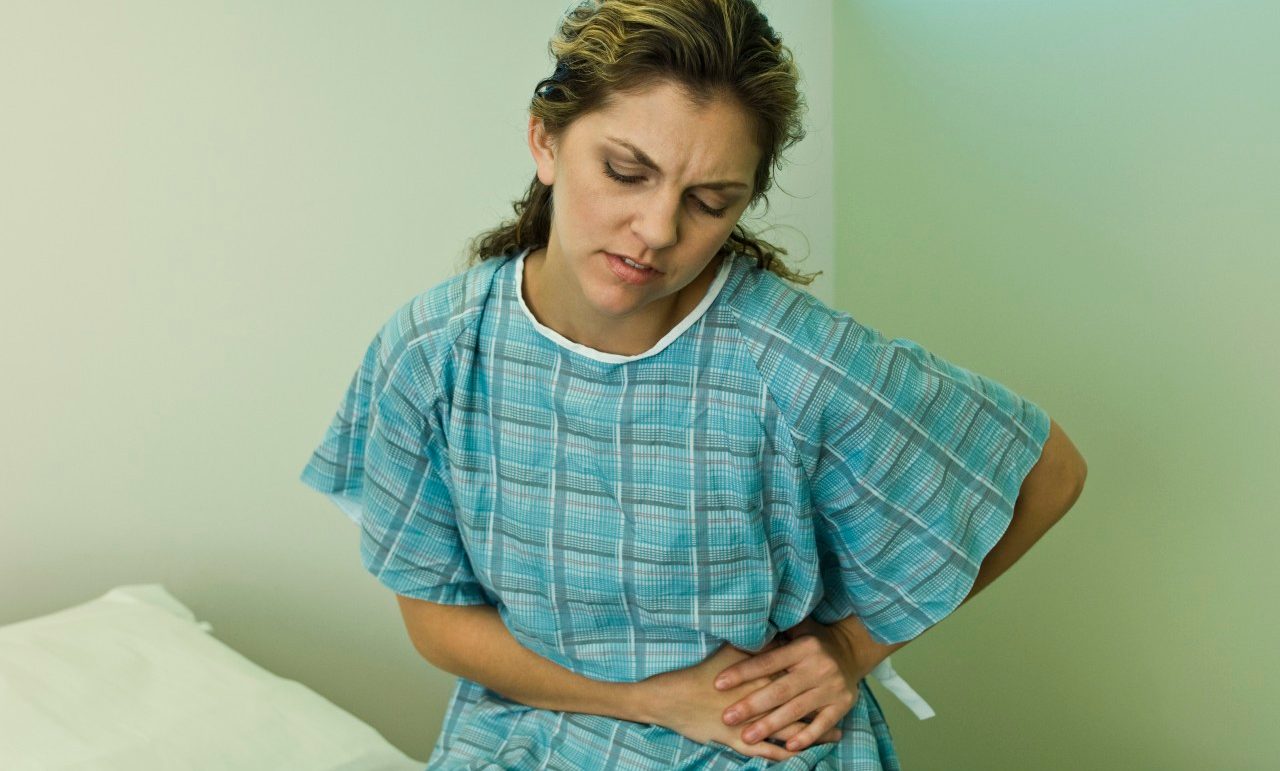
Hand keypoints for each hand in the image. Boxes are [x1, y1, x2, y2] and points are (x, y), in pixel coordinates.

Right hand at [639, 639, 843, 761]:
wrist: (670, 699)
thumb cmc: (698, 674)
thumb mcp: (727, 652)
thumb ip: (754, 644)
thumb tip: (776, 632)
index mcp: (758, 675)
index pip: (793, 675)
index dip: (814, 675)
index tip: (834, 670)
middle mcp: (759, 700)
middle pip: (799, 704)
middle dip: (822, 705)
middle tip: (843, 703)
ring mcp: (750, 723)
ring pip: (790, 730)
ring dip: (813, 733)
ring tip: (835, 734)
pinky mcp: (739, 741)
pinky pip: (770, 751)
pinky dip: (788, 752)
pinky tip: (803, 753)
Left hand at [712, 617, 877, 752]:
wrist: (853, 650)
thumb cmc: (813, 640)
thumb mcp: (798, 629)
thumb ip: (774, 633)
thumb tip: (741, 632)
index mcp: (805, 646)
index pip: (768, 661)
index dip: (743, 672)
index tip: (719, 683)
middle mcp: (820, 666)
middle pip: (780, 690)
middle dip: (752, 705)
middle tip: (727, 717)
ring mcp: (832, 687)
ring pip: (797, 710)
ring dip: (770, 725)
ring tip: (746, 736)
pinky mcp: (843, 704)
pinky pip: (823, 724)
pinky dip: (806, 736)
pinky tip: (788, 746)